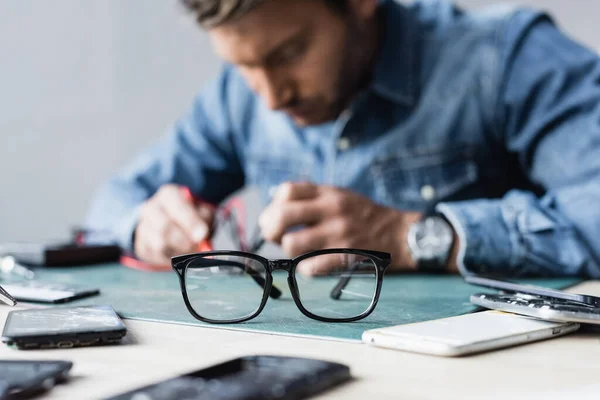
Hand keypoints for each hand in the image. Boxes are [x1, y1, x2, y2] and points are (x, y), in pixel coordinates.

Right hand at [134, 184, 214, 264]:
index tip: (202, 235)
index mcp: (169, 195)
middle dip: (184, 241)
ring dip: (178, 252)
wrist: (171, 221)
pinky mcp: (141, 245)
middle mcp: (151, 208)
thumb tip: (202, 235)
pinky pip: (156, 257)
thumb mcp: (203, 210)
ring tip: (190, 250)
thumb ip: (205, 219)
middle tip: (198, 248)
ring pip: (159, 245)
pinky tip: (178, 253)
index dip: (190, 222)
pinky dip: (170, 258)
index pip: (177, 206)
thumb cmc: (192, 215)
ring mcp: (143, 227)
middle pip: (164, 227)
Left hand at [258, 182, 422, 272]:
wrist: (398, 233)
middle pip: (282, 216)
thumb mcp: (340, 194)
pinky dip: (304, 268)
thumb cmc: (363, 215)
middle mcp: (332, 211)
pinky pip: (310, 266)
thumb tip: (274, 206)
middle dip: (271, 229)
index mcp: (329, 193)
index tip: (275, 216)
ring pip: (291, 244)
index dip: (274, 205)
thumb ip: (311, 196)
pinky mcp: (344, 257)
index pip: (287, 191)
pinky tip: (310, 264)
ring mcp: (337, 235)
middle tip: (276, 236)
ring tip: (297, 251)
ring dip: (288, 250)